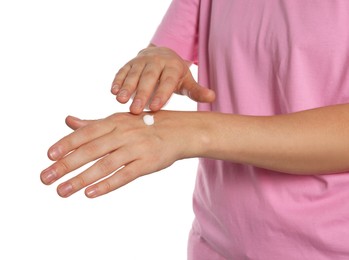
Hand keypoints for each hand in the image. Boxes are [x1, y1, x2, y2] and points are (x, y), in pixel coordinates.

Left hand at [40, 111, 203, 197]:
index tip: (48, 156)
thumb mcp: (120, 120)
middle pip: (91, 150)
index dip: (66, 143)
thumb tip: (67, 121)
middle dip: (66, 164)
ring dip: (81, 179)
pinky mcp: (147, 163)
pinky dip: (107, 184)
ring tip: (62, 191)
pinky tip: (90, 193)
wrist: (180, 131)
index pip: (86, 133)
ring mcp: (136, 148)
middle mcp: (123, 133)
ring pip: (104, 165)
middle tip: (46, 178)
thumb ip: (93, 123)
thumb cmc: (146, 125)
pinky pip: (124, 175)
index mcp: (114, 121)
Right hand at [111, 46, 214, 113]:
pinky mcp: (130, 63)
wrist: (161, 55)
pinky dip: (117, 80)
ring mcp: (141, 61)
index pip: (167, 81)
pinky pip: (122, 71)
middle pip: (148, 78)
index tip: (156, 108)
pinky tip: (112, 91)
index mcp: (172, 67)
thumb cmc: (175, 75)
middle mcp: (156, 62)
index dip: (161, 94)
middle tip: (136, 110)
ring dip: (126, 87)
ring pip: (133, 74)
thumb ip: (197, 91)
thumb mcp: (187, 82)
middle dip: (141, 93)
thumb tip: (213, 97)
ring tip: (120, 100)